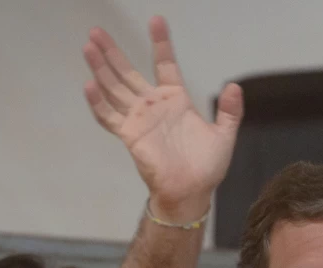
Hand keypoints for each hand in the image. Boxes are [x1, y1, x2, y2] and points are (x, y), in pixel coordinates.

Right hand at [83, 16, 242, 218]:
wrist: (192, 192)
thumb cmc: (207, 167)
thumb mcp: (224, 135)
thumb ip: (229, 111)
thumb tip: (234, 86)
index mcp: (177, 100)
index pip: (165, 64)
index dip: (161, 43)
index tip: (156, 20)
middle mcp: (154, 105)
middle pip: (128, 72)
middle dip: (113, 52)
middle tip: (96, 31)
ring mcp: (139, 119)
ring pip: (114, 88)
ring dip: (101, 69)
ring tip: (88, 47)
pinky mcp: (130, 135)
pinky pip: (109, 116)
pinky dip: (98, 102)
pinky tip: (88, 84)